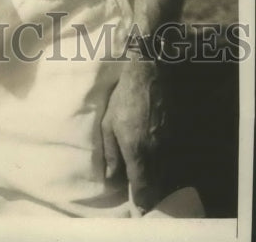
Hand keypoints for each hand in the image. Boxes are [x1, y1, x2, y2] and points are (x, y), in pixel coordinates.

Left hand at [101, 57, 167, 213]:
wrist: (149, 75)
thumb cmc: (123, 98)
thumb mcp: (108, 124)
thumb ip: (110, 152)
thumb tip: (111, 176)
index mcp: (137, 151)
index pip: (142, 186)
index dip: (141, 200)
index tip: (138, 207)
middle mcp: (156, 152)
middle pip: (155, 183)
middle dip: (148, 191)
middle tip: (139, 194)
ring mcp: (167, 144)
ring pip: (163, 171)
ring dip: (154, 178)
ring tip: (143, 176)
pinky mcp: (174, 135)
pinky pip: (167, 157)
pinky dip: (160, 163)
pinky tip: (151, 157)